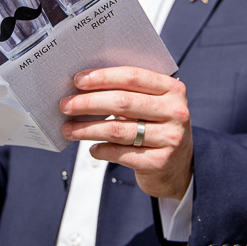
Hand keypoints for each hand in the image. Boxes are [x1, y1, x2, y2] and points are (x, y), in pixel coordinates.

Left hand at [61, 67, 192, 199]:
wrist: (181, 168)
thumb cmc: (159, 129)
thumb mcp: (155, 105)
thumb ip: (131, 93)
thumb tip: (85, 87)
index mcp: (173, 89)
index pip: (133, 77)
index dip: (103, 77)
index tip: (78, 80)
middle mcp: (175, 112)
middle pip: (122, 102)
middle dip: (88, 103)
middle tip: (66, 105)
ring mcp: (170, 138)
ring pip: (117, 129)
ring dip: (87, 128)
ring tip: (69, 129)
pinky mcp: (159, 162)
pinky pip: (120, 153)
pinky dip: (101, 150)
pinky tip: (92, 149)